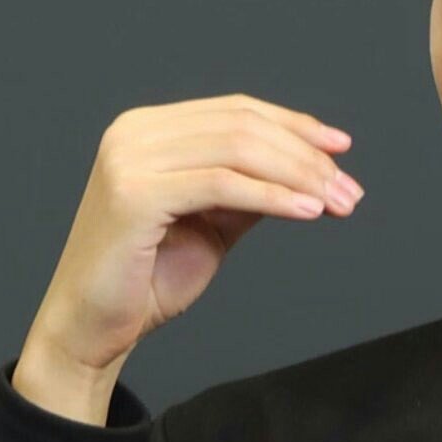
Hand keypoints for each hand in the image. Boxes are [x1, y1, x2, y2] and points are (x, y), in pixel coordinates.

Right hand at [20, 92, 363, 373]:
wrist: (91, 330)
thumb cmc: (147, 277)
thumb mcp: (213, 221)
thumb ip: (251, 188)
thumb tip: (310, 169)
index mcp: (150, 129)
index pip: (237, 111)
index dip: (295, 125)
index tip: (341, 147)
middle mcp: (135, 132)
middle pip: (243, 126)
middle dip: (307, 157)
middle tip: (350, 189)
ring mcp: (130, 159)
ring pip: (238, 150)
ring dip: (300, 176)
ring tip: (338, 202)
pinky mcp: (133, 193)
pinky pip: (222, 185)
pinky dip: (273, 197)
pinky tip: (308, 211)